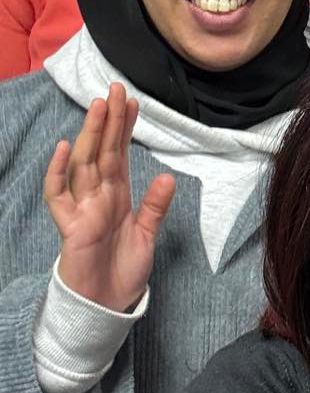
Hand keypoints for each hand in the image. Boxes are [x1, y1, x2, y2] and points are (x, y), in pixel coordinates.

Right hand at [44, 83, 175, 311]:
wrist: (106, 304)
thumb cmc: (122, 270)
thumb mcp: (147, 235)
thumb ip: (155, 206)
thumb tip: (168, 175)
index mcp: (117, 195)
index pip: (120, 154)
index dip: (125, 129)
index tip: (133, 102)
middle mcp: (98, 196)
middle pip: (102, 151)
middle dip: (109, 121)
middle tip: (116, 89)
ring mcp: (81, 208)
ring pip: (84, 164)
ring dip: (90, 135)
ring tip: (99, 107)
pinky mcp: (69, 225)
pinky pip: (58, 195)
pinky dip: (58, 172)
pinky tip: (64, 148)